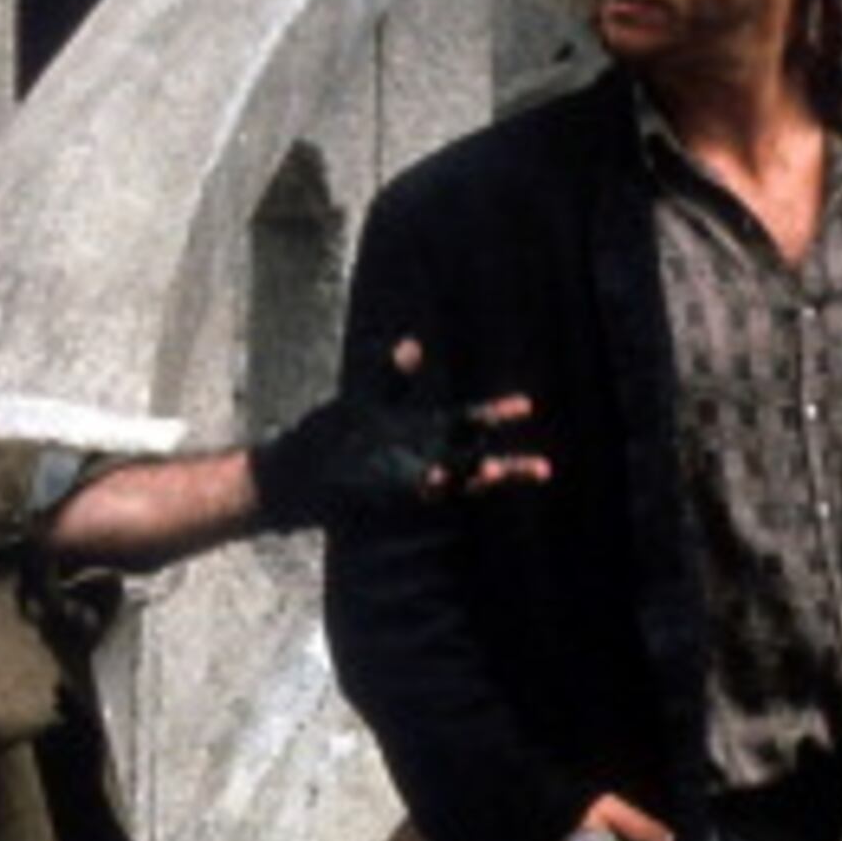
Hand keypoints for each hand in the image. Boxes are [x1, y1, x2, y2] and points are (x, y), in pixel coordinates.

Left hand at [251, 338, 547, 529]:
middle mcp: (424, 460)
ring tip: (494, 471)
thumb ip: (392, 377)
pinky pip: (412, 494)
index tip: (527, 405)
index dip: (497, 414)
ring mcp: (407, 481)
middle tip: (544, 468)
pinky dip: (425, 487)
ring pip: (453, 484)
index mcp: (425, 434)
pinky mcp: (386, 495)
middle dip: (508, 468)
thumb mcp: (366, 400)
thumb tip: (411, 345)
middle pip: (475, 464)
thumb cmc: (333, 436)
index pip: (470, 423)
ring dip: (472, 479)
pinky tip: (434, 479)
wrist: (297, 472)